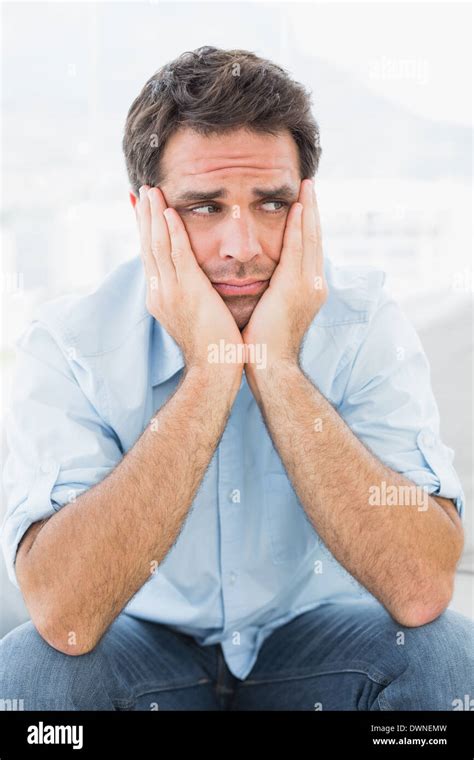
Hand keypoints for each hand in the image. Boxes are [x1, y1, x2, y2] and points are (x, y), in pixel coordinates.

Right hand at [137, 185, 243, 378]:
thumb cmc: (210, 345)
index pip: (149, 256)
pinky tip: (169, 212)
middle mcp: (159, 291)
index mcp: (160, 296)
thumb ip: (188, 293)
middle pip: (147, 245)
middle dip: (144, 216)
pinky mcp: (187, 291)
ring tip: (152, 191)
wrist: (214, 368)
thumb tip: (190, 279)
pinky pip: (177, 256)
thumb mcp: (192, 314)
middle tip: (142, 189)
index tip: (141, 207)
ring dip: (154, 215)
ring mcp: (171, 291)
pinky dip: (172, 232)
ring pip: (157, 245)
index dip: (144, 230)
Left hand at [242, 178, 326, 376]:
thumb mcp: (271, 310)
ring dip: (309, 210)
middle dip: (313, 211)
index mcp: (307, 290)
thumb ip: (271, 290)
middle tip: (310, 185)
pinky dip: (299, 227)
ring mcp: (308, 285)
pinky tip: (298, 207)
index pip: (308, 249)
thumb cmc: (263, 344)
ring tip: (307, 187)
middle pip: (315, 239)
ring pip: (310, 239)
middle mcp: (314, 284)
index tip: (304, 203)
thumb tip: (261, 278)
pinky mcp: (296, 287)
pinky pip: (298, 249)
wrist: (270, 366)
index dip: (308, 225)